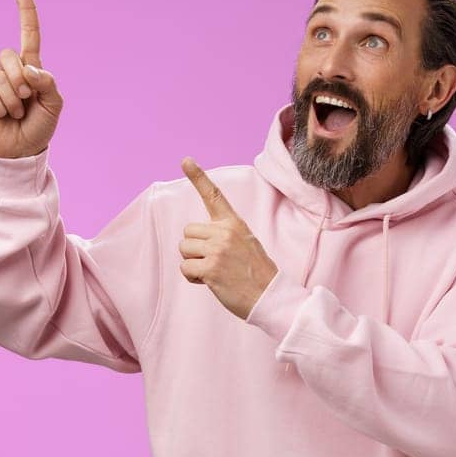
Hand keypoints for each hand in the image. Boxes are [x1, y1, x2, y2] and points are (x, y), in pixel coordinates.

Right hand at [0, 0, 62, 158]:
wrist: (24, 148)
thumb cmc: (41, 125)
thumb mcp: (54, 104)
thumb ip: (48, 83)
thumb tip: (29, 69)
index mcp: (32, 68)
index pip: (29, 35)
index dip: (26, 12)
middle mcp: (11, 70)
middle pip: (10, 56)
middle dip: (22, 80)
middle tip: (27, 99)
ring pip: (1, 76)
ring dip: (13, 99)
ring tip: (16, 112)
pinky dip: (0, 106)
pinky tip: (2, 115)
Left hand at [179, 158, 280, 319]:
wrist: (271, 296)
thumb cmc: (257, 274)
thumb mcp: (246, 244)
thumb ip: (223, 236)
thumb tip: (194, 241)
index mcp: (235, 224)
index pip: (213, 196)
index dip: (198, 177)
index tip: (186, 160)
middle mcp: (225, 232)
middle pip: (188, 232)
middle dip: (195, 248)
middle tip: (217, 262)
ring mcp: (217, 249)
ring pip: (184, 249)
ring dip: (193, 263)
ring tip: (216, 272)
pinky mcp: (210, 268)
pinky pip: (185, 267)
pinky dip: (193, 277)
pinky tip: (211, 282)